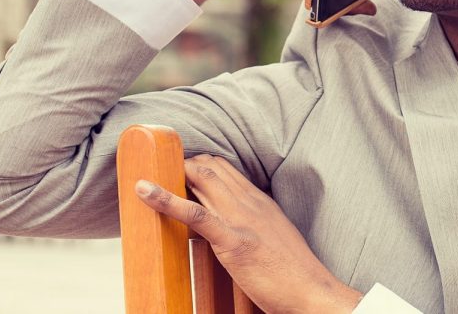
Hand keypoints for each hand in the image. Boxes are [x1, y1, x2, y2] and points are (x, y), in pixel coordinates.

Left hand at [134, 155, 362, 313]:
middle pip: (211, 169)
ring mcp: (242, 220)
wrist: (312, 292)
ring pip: (203, 181)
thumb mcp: (274, 239)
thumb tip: (231, 229)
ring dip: (173, 174)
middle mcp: (251, 204)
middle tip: (160, 171)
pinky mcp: (234, 241)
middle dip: (184, 165)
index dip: (199, 165)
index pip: (226, 169)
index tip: (180, 170)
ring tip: (147, 173)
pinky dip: (166, 200)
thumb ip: (254, 228)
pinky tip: (145, 191)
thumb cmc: (294, 274)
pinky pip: (195, 214)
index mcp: (261, 203)